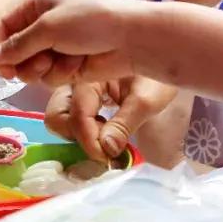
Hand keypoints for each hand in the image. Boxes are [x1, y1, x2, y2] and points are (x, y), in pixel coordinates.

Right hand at [0, 0, 141, 84]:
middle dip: (16, 61)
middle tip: (17, 69)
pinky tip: (78, 64)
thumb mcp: (49, 27)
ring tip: (57, 59)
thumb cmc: (91, 21)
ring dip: (41, 68)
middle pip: (12, 52)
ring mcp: (56, 48)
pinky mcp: (68, 67)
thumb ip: (16, 45)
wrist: (131, 38)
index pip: (3, 26)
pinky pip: (49, 77)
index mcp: (38, 5)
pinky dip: (60, 73)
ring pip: (29, 68)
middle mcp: (44, 25)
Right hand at [46, 78, 177, 161]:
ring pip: (58, 119)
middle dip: (77, 136)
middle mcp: (76, 79)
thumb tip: (106, 150)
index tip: (108, 158)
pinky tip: (105, 131)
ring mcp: (74, 89)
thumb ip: (124, 125)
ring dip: (77, 135)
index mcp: (91, 73)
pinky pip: (68, 119)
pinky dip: (81, 132)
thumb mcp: (146, 100)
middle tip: (105, 144)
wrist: (165, 63)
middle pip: (57, 115)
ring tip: (106, 136)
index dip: (90, 141)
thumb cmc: (158, 78)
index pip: (78, 114)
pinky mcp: (79, 98)